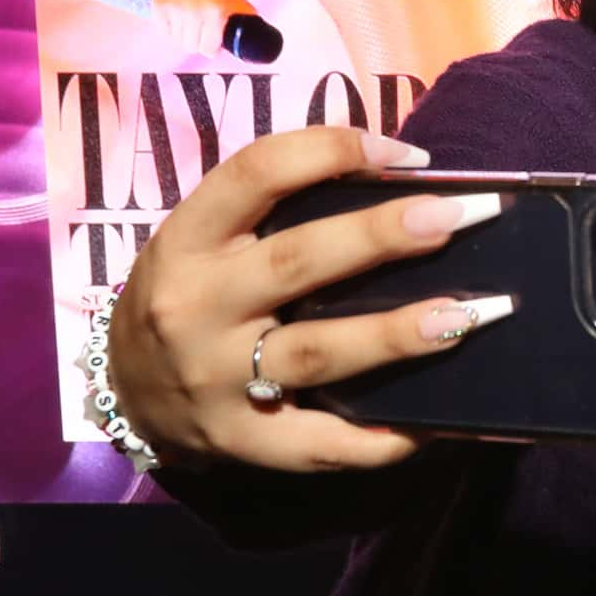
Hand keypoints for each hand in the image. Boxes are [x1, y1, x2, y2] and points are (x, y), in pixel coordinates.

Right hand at [107, 125, 508, 471]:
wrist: (124, 393)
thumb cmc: (193, 294)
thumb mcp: (207, 240)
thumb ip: (279, 208)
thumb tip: (401, 175)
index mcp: (187, 240)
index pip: (254, 174)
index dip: (330, 150)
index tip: (407, 154)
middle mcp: (196, 308)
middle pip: (297, 261)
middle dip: (384, 235)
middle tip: (462, 217)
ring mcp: (217, 381)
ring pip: (318, 353)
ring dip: (398, 334)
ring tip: (471, 315)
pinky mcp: (240, 442)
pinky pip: (319, 445)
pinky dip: (379, 440)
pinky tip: (435, 424)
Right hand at [151, 0, 258, 58]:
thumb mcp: (236, 0)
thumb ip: (244, 21)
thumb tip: (249, 44)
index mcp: (215, 13)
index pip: (208, 49)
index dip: (211, 49)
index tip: (212, 45)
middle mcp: (193, 12)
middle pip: (191, 47)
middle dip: (198, 43)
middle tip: (201, 33)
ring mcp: (173, 9)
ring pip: (176, 39)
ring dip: (184, 35)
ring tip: (190, 22)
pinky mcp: (158, 4)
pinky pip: (163, 29)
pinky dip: (170, 27)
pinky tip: (178, 17)